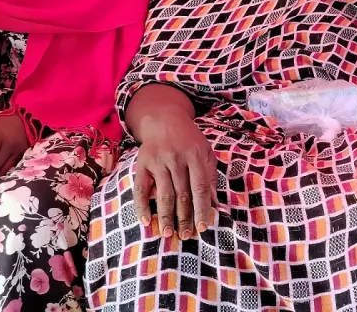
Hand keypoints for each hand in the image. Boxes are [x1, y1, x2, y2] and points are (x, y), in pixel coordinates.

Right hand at [133, 113, 217, 239]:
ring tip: (168, 233)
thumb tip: (215, 205)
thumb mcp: (205, 153)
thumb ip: (210, 177)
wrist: (164, 119)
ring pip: (163, 193)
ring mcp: (158, 161)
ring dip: (165, 216)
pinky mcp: (142, 164)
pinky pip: (141, 189)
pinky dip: (142, 206)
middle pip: (182, 193)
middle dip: (184, 217)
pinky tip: (146, 221)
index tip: (203, 227)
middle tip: (185, 236)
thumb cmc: (189, 140)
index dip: (202, 208)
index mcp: (196, 156)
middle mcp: (176, 158)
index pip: (200, 187)